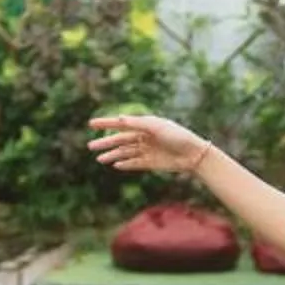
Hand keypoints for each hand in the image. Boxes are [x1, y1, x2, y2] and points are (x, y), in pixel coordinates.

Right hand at [89, 111, 213, 178]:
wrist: (194, 155)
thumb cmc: (178, 136)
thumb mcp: (157, 127)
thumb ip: (138, 123)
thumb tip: (119, 119)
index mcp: (145, 125)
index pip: (122, 124)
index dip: (106, 124)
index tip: (91, 124)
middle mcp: (145, 137)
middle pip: (121, 140)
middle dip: (106, 143)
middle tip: (90, 147)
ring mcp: (148, 150)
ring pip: (126, 152)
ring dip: (113, 155)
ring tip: (100, 159)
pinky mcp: (152, 162)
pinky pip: (135, 163)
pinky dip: (126, 164)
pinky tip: (116, 165)